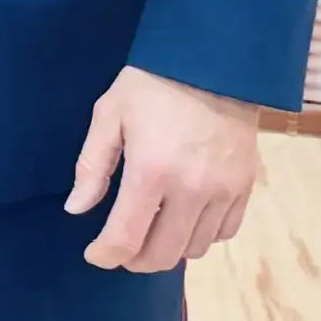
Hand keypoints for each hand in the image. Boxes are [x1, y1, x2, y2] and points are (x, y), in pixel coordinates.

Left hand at [67, 66, 260, 272]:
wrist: (212, 60)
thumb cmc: (152, 83)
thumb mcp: (110, 113)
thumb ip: (92, 165)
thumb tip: (76, 209)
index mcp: (151, 171)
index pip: (126, 236)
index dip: (106, 254)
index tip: (95, 254)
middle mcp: (191, 190)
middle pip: (163, 254)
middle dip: (136, 259)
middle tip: (122, 247)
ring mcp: (223, 192)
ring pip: (194, 249)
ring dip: (168, 248)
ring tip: (151, 230)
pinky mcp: (245, 188)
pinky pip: (223, 233)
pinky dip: (201, 236)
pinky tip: (184, 219)